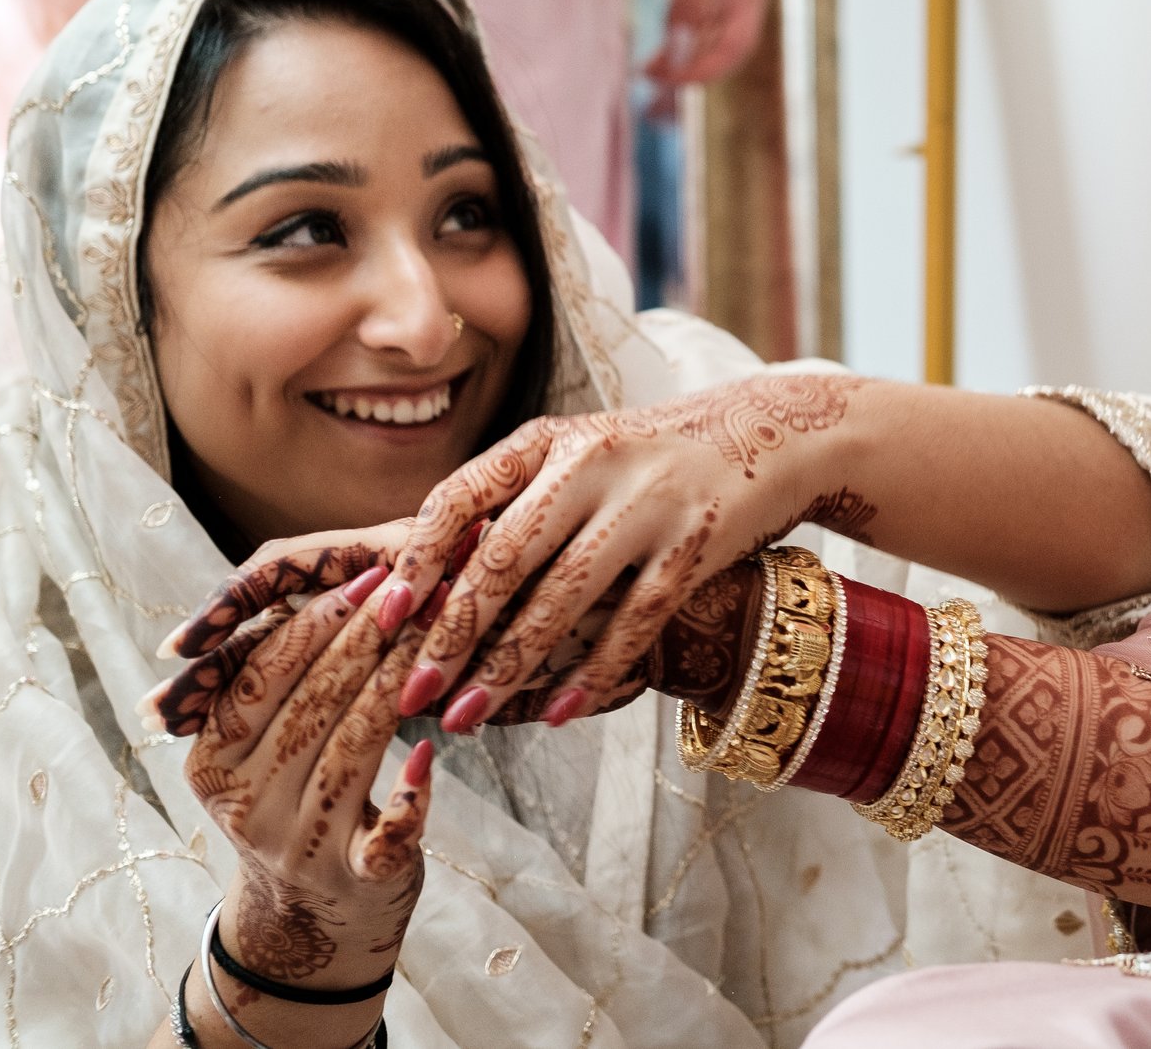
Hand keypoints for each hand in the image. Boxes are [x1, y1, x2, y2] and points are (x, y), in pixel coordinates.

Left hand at [168, 374, 866, 733]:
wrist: (768, 432)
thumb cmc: (649, 459)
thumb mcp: (576, 457)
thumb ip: (512, 505)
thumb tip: (422, 585)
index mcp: (546, 440)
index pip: (460, 497)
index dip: (416, 560)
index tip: (382, 616)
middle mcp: (591, 462)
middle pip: (504, 557)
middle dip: (451, 635)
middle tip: (411, 694)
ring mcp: (648, 501)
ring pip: (564, 595)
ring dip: (510, 666)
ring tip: (467, 718)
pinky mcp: (699, 541)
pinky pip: (637, 619)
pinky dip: (596, 670)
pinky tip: (562, 711)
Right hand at [176, 568, 431, 1026]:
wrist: (309, 923)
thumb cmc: (295, 802)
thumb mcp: (259, 749)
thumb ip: (268, 681)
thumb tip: (297, 579)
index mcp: (213, 761)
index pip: (262, 676)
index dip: (318, 622)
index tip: (370, 577)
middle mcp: (246, 805)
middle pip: (311, 704)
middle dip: (370, 639)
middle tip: (421, 588)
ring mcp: (300, 846)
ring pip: (352, 749)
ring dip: (399, 686)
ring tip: (440, 637)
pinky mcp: (357, 878)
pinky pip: (389, 830)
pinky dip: (412, 791)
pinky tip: (431, 751)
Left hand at [646, 0, 770, 90]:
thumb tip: (685, 32)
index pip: (734, 45)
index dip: (704, 69)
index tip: (669, 79)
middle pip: (727, 46)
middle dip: (692, 69)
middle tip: (650, 79)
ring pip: (714, 34)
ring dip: (685, 54)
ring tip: (649, 68)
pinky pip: (704, 15)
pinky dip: (684, 32)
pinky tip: (660, 40)